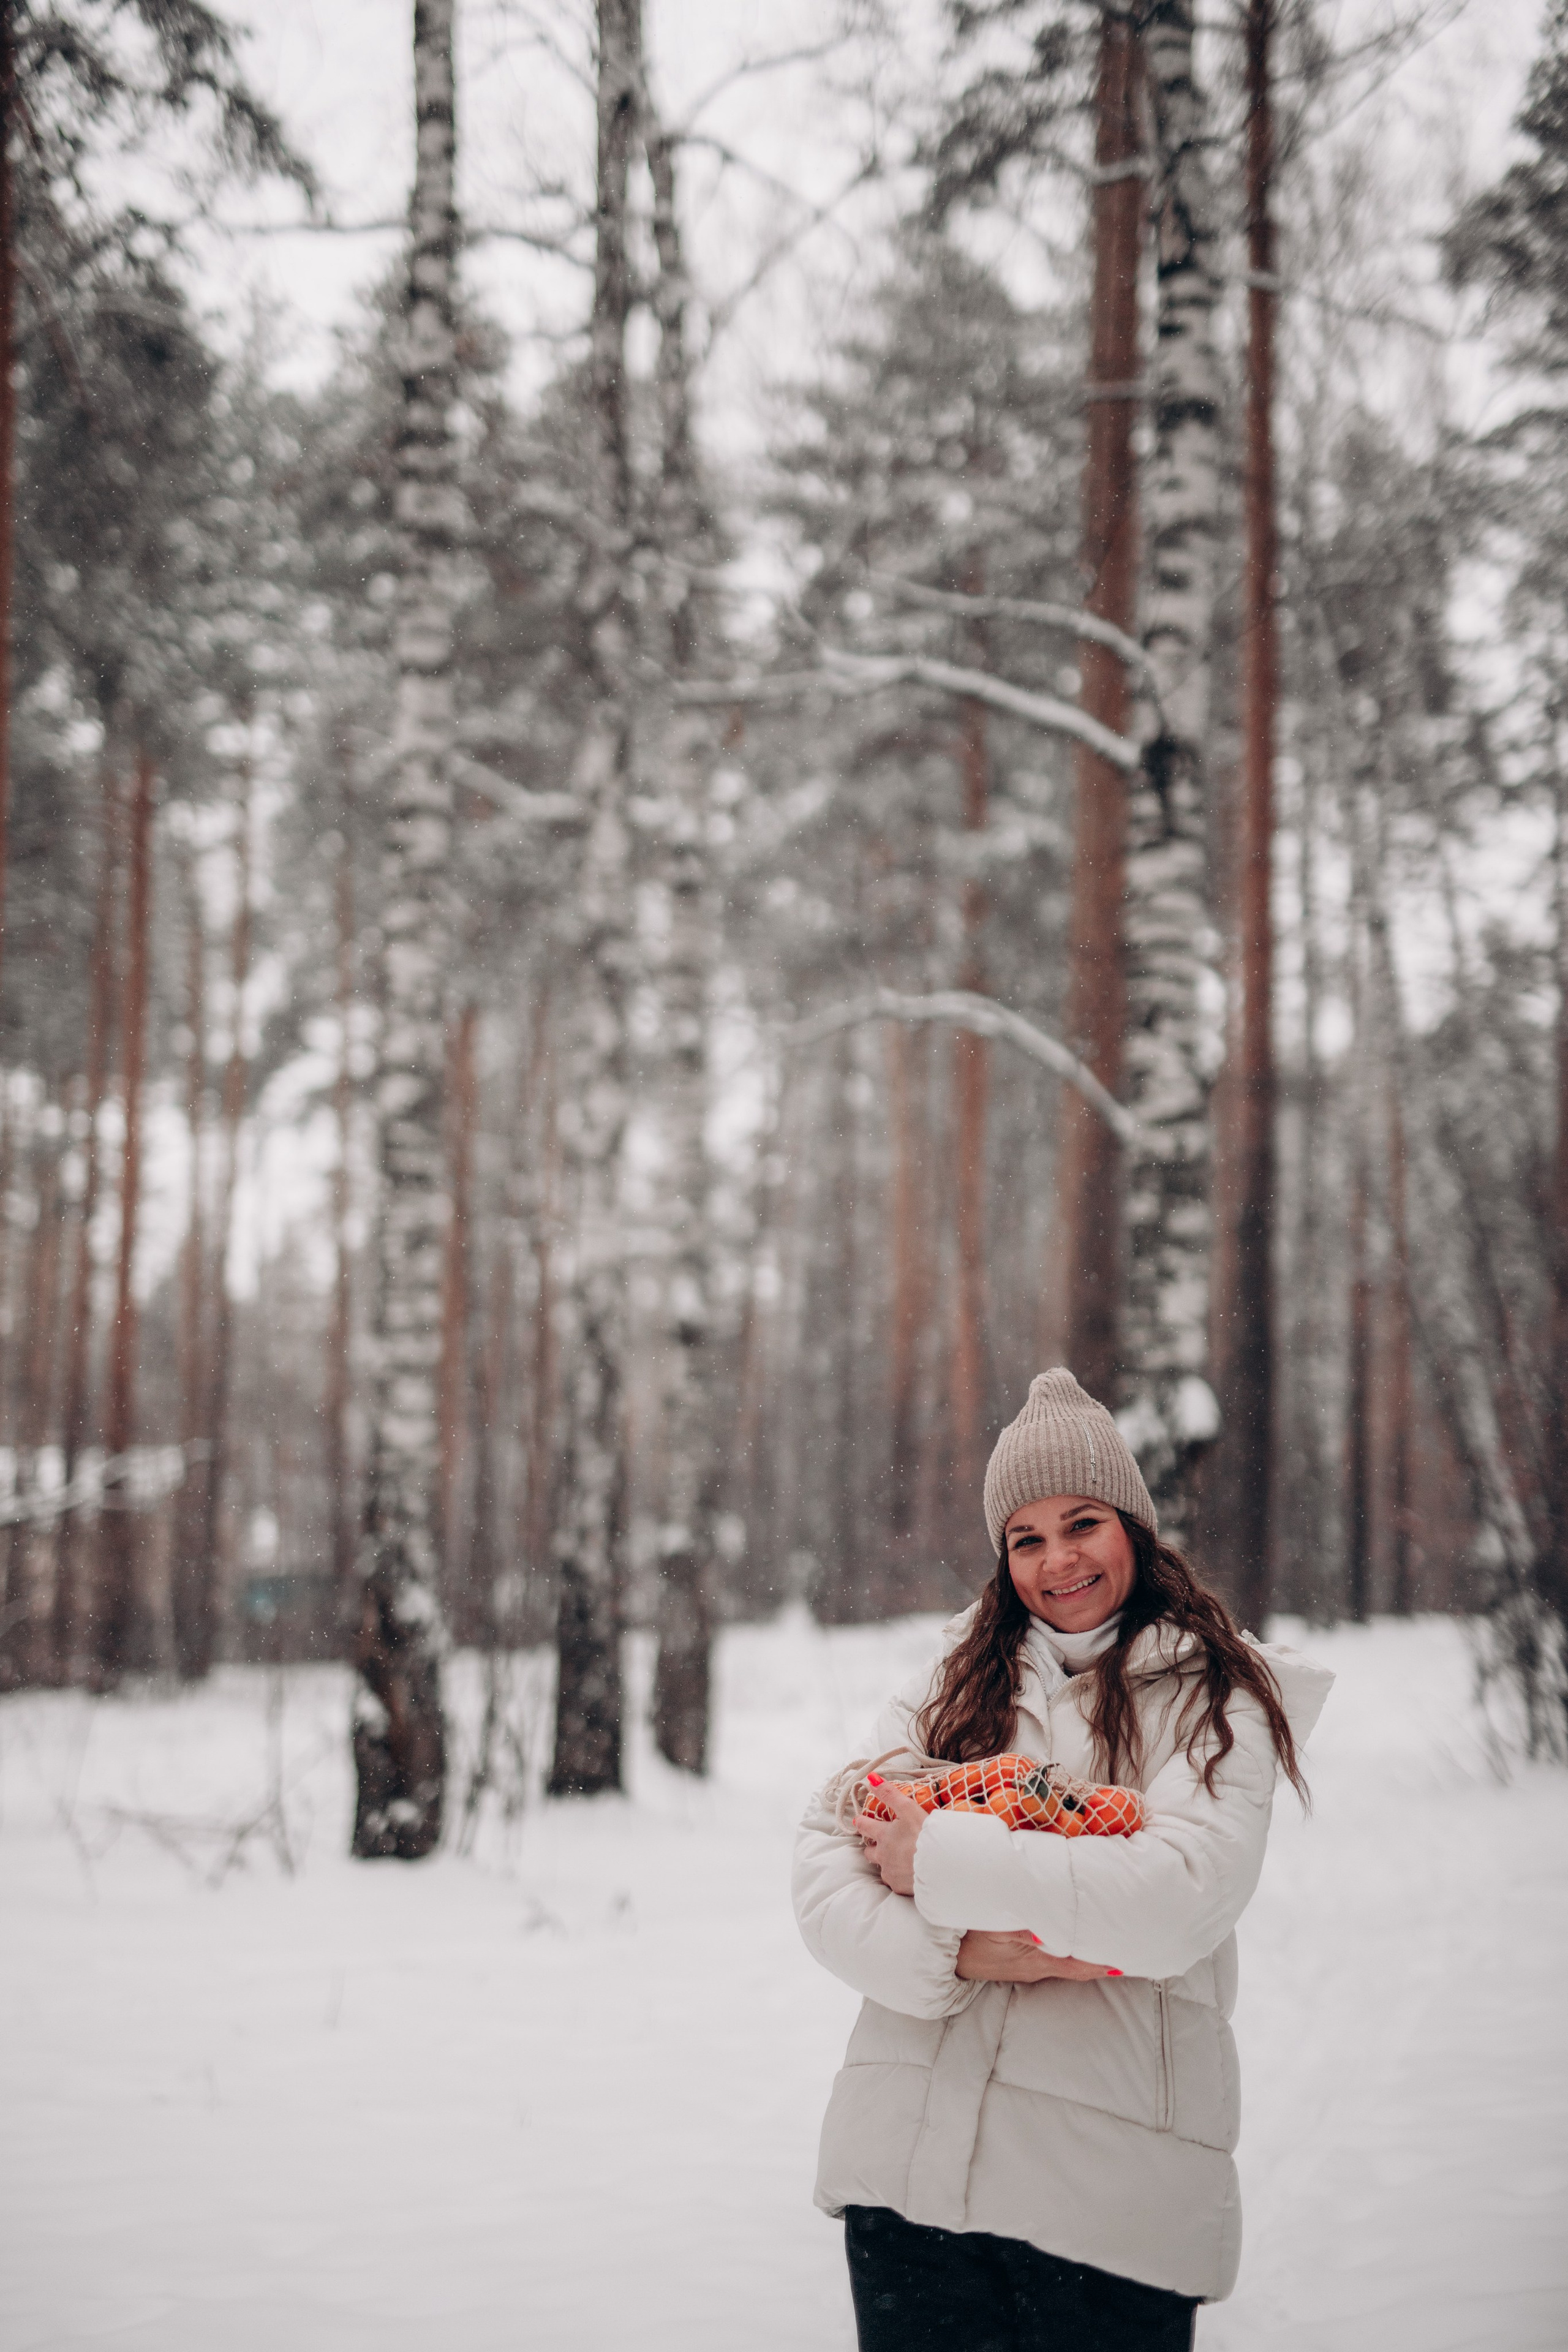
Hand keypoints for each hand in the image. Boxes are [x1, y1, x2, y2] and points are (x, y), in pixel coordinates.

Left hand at [853, 1781, 926, 1895]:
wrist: (939, 1866)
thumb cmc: (925, 1835)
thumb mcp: (908, 1809)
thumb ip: (889, 1793)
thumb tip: (871, 1778)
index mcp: (884, 1836)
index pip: (866, 1826)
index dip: (862, 1822)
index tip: (859, 1821)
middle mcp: (883, 1855)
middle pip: (869, 1851)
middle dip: (872, 1847)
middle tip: (880, 1843)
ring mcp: (890, 1873)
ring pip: (882, 1868)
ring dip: (887, 1863)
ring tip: (898, 1860)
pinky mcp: (899, 1887)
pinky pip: (895, 1882)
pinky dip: (900, 1877)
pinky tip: (909, 1874)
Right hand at [955, 1930, 1120, 1983]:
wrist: (939, 1951)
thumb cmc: (966, 1935)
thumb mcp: (993, 1927)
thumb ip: (1024, 1928)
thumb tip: (1053, 1932)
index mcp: (1039, 1959)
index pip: (1083, 1963)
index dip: (1109, 1960)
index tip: (1133, 1951)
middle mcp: (1040, 1967)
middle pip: (1083, 1965)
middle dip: (1107, 1955)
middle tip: (1134, 1943)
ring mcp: (1030, 1965)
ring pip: (1071, 1961)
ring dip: (1091, 1951)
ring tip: (1114, 1937)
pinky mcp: (1021, 1960)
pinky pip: (1056, 1955)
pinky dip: (1073, 1947)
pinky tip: (1076, 1936)